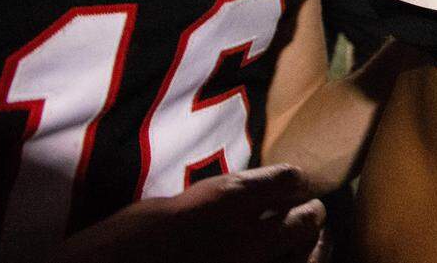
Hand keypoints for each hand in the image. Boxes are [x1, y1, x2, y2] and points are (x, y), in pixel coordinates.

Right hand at [47, 164, 326, 262]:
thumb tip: (235, 202)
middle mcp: (248, 234)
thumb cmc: (121, 244)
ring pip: (305, 256)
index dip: (290, 184)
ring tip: (315, 244)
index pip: (286, 181)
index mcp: (227, 198)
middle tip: (312, 214)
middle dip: (309, 215)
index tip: (292, 186)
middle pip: (305, 219)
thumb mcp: (168, 207)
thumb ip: (210, 203)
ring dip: (311, 248)